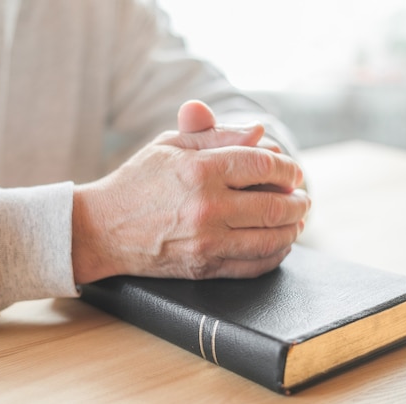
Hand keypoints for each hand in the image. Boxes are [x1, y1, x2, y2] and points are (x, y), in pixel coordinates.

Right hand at [72, 101, 309, 283]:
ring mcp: (207, 242)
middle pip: (276, 205)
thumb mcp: (170, 145)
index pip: (264, 166)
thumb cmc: (137, 181)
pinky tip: (279, 243)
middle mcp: (207, 206)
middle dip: (299, 201)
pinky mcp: (204, 268)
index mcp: (200, 170)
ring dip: (294, 228)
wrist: (102, 229)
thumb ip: (216, 134)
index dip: (288, 168)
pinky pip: (256, 266)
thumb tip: (260, 132)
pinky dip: (277, 254)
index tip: (293, 172)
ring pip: (272, 238)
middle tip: (303, 198)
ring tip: (297, 220)